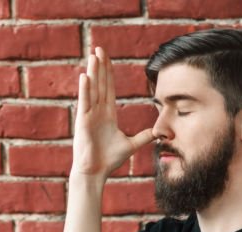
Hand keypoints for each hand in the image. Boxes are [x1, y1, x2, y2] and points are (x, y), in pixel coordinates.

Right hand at [71, 45, 156, 178]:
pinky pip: (85, 103)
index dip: (109, 73)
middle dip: (100, 66)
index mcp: (107, 115)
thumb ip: (143, 136)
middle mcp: (97, 112)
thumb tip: (158, 132)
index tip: (107, 58)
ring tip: (93, 56)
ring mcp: (89, 116)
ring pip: (92, 89)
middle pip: (100, 84)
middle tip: (99, 48)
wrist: (96, 172)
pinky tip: (85, 76)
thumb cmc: (108, 160)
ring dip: (93, 72)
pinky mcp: (83, 122)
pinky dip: (85, 90)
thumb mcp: (130, 144)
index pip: (109, 89)